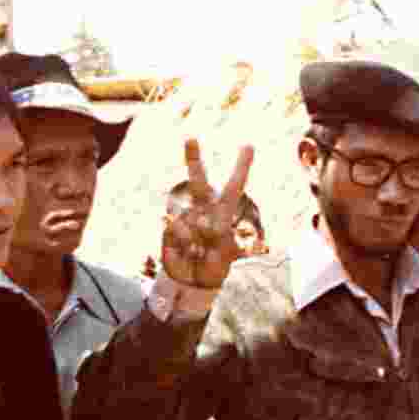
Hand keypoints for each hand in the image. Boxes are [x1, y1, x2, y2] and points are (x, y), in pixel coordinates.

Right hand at [161, 139, 253, 288]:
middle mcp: (204, 210)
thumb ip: (218, 235)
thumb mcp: (226, 253)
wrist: (192, 282)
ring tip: (201, 253)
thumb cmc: (215, 266)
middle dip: (192, 159)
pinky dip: (185, 241)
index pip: (234, 186)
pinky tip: (188, 252)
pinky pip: (176, 227)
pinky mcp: (170, 228)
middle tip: (190, 137)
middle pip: (199, 182)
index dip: (241, 167)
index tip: (248, 145)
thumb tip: (203, 221)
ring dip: (197, 237)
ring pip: (189, 216)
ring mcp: (185, 217)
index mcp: (223, 212)